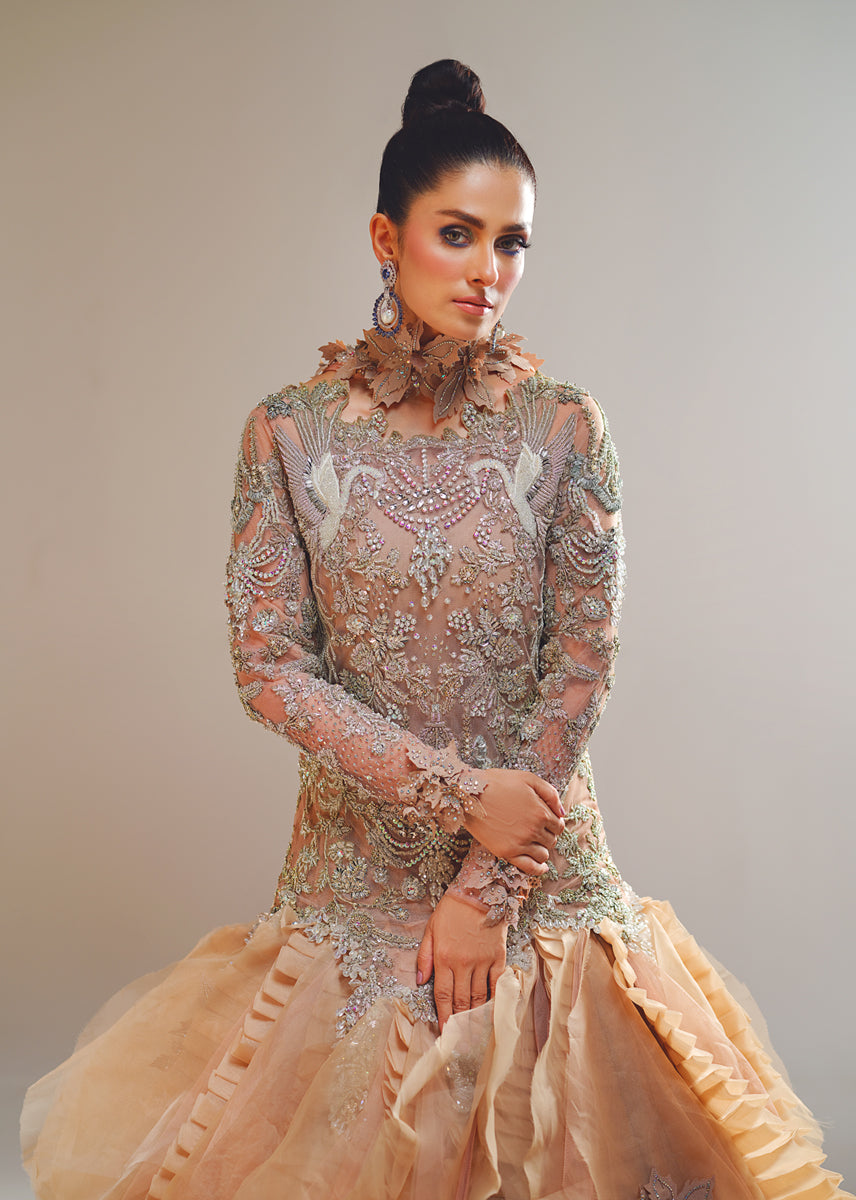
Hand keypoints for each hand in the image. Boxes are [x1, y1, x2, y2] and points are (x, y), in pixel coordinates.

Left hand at [416, 890, 507, 1032]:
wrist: (480, 890)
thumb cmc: (452, 909)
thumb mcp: (431, 929)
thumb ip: (424, 956)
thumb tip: (420, 980)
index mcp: (444, 958)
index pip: (442, 995)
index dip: (444, 1016)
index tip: (444, 1032)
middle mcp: (463, 963)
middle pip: (461, 1000)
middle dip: (459, 1022)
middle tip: (459, 1040)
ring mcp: (482, 961)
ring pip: (479, 996)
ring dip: (475, 1016)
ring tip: (474, 1033)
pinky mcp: (498, 957)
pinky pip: (496, 984)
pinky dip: (493, 999)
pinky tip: (491, 1011)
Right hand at [463, 767, 564, 875]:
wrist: (469, 793)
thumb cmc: (498, 782)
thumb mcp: (528, 778)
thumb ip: (550, 793)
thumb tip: (563, 813)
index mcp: (541, 812)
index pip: (559, 825)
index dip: (554, 823)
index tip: (547, 821)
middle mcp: (533, 830)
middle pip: (551, 840)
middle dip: (548, 835)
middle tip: (537, 829)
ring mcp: (520, 843)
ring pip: (543, 854)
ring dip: (542, 849)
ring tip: (533, 842)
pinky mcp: (506, 852)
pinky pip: (530, 868)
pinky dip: (538, 869)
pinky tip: (541, 867)